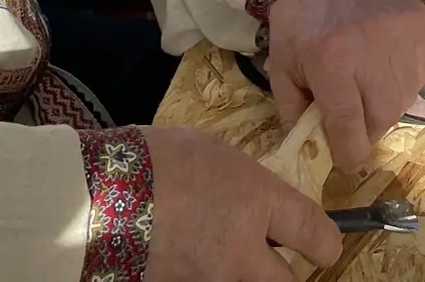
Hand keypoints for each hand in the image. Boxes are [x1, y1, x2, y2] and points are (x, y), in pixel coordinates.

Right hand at [144, 125, 339, 281]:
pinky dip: (205, 273)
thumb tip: (256, 198)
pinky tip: (191, 254)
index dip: (327, 242)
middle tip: (278, 261)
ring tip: (222, 249)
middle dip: (287, 274)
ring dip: (242, 273)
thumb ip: (247, 183)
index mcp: (259, 201)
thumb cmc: (157, 158)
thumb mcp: (216, 154)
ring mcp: (209, 278)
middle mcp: (242, 249)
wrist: (97, 192)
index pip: (316, 234)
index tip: (327, 244)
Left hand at [266, 0, 424, 172]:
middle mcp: (372, 52)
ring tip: (368, 93)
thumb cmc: (300, 19)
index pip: (350, 127)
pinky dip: (404, 84)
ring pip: (404, 99)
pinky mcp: (421, 26)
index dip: (348, 154)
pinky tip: (384, 72)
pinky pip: (420, 75)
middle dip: (367, 130)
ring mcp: (403, 37)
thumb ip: (294, 111)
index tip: (346, 161)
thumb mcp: (282, 66)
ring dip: (386, 107)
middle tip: (354, 124)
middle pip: (382, 118)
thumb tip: (310, 149)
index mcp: (331, 62)